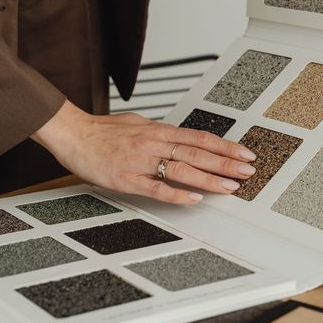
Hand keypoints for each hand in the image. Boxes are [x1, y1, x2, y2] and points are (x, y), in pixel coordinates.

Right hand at [31, 100, 256, 204]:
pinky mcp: (126, 180)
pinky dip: (176, 194)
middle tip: (248, 172)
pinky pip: (156, 188)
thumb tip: (183, 139)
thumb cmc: (105, 130)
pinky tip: (194, 199)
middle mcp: (154, 144)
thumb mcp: (139, 124)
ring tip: (230, 187)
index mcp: (159, 130)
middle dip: (226, 163)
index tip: (245, 153)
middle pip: (197, 153)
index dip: (225, 146)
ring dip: (209, 179)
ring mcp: (141, 162)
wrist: (74, 134)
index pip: (200, 138)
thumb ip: (162, 133)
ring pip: (182, 170)